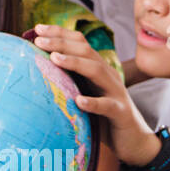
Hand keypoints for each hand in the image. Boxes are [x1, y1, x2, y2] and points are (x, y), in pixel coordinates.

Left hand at [32, 24, 160, 166]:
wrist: (134, 141)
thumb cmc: (101, 117)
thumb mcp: (83, 93)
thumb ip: (67, 81)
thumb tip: (35, 71)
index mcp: (97, 68)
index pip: (79, 43)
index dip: (60, 33)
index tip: (36, 29)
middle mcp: (107, 75)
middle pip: (86, 51)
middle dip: (61, 43)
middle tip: (38, 40)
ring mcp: (115, 92)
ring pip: (97, 71)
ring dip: (75, 63)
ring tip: (55, 58)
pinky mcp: (120, 113)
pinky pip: (107, 106)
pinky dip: (93, 103)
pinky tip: (79, 101)